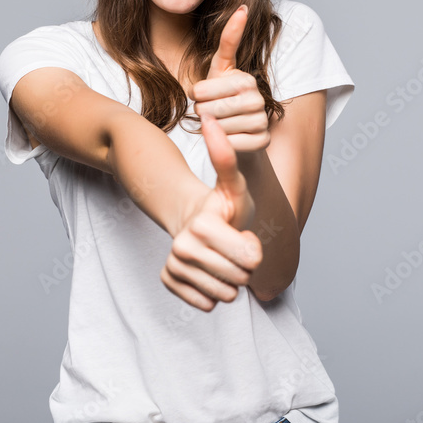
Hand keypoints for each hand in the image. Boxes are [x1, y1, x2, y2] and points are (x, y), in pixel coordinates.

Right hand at [160, 113, 261, 310]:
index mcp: (202, 225)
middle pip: (240, 280)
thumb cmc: (222, 207)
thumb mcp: (232, 185)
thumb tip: (210, 118)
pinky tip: (207, 272)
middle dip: (243, 266)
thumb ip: (226, 157)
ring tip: (221, 259)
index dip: (253, 248)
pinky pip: (206, 305)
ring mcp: (175, 266)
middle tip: (232, 247)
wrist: (194, 222)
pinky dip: (212, 293)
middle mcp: (183, 247)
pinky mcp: (169, 281)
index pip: (251, 260)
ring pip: (225, 296)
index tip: (240, 233)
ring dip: (230, 281)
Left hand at [191, 5, 270, 153]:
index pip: (201, 92)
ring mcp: (262, 122)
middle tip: (209, 111)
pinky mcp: (261, 142)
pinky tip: (225, 137)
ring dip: (210, 129)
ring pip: (217, 129)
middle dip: (202, 112)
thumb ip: (228, 39)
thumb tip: (243, 6)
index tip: (204, 95)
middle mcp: (258, 99)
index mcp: (246, 79)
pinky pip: (228, 144)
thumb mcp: (220, 67)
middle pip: (208, 111)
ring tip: (217, 123)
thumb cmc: (223, 94)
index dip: (196, 96)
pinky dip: (220, 143)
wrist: (238, 126)